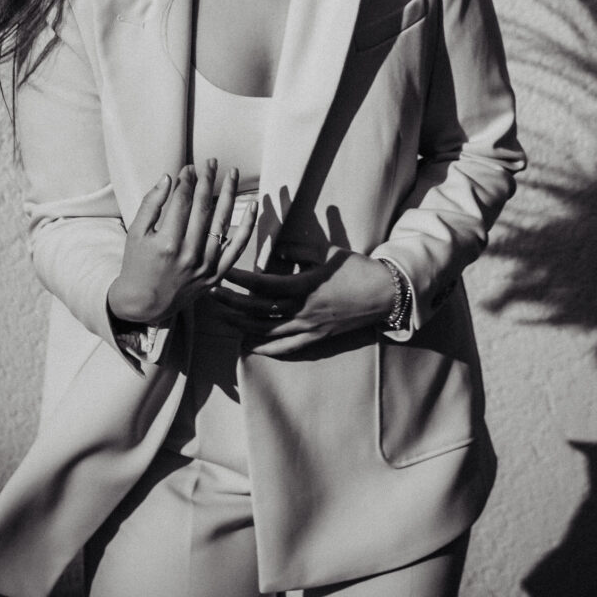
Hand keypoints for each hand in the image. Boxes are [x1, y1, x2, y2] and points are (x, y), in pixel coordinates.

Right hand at [107, 162, 256, 324]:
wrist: (144, 303)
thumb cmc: (137, 263)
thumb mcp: (136, 232)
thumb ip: (151, 203)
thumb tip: (168, 177)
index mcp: (166, 243)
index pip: (182, 201)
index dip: (187, 180)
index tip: (190, 167)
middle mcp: (189, 254)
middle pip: (203, 208)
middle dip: (208, 180)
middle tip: (212, 161)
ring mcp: (205, 266)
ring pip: (222, 222)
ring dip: (229, 194)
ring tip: (233, 173)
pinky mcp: (216, 274)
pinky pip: (236, 247)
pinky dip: (247, 226)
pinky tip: (253, 205)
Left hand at [209, 243, 394, 355]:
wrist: (385, 295)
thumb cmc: (358, 269)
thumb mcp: (329, 252)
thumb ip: (302, 251)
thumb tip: (280, 248)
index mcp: (305, 286)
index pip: (266, 285)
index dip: (243, 280)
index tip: (224, 274)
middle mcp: (303, 310)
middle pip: (260, 311)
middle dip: (232, 304)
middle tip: (210, 295)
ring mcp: (309, 328)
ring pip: (267, 332)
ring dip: (241, 325)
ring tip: (222, 318)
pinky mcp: (316, 338)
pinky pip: (286, 348)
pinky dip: (266, 347)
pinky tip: (250, 344)